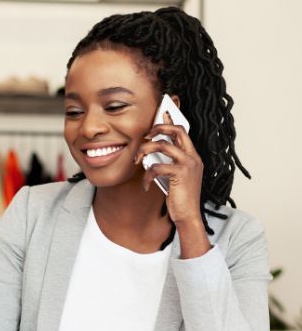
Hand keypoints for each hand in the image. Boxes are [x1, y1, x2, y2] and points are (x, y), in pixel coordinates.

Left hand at [134, 111, 203, 225]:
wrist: (188, 216)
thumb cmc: (179, 198)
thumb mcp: (174, 178)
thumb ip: (168, 164)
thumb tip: (151, 155)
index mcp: (193, 157)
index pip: (183, 132)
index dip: (171, 122)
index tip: (162, 113)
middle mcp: (193, 157)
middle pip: (177, 130)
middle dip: (158, 128)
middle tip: (145, 136)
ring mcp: (188, 164)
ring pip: (163, 145)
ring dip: (145, 151)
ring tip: (137, 160)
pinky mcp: (180, 173)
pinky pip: (156, 166)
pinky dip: (147, 176)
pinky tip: (145, 185)